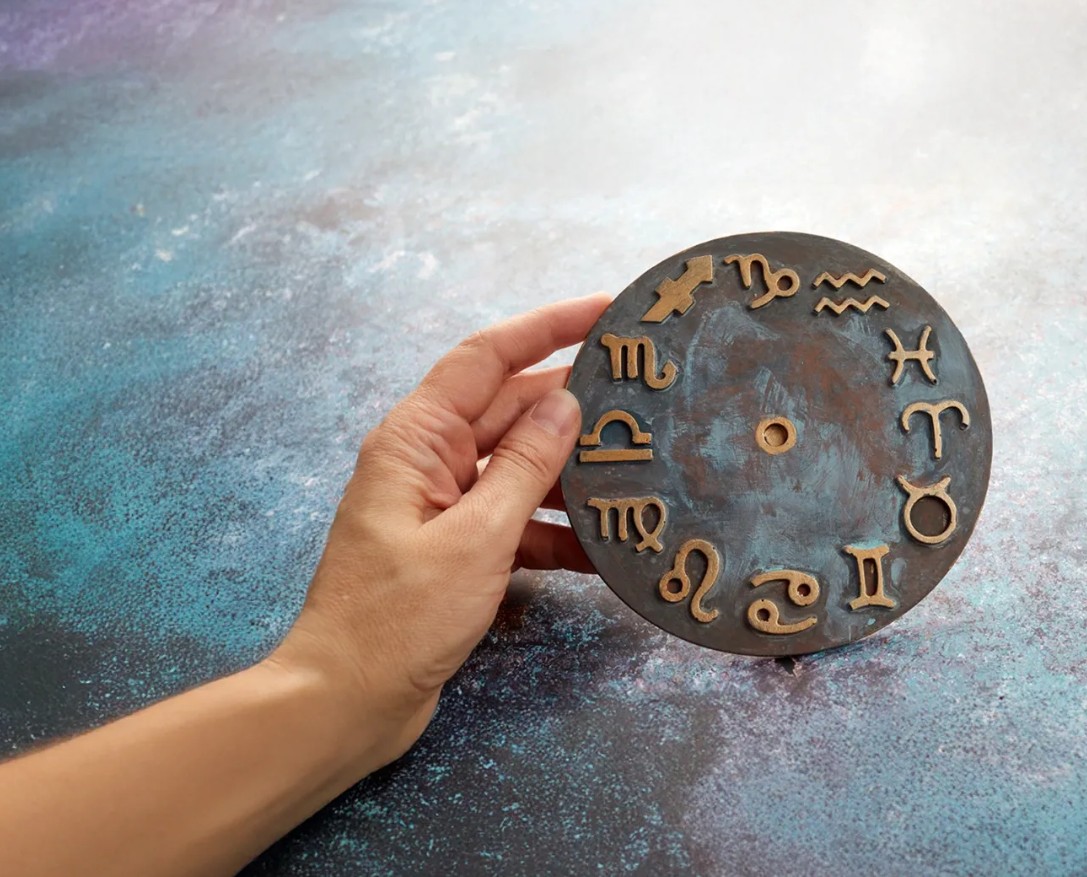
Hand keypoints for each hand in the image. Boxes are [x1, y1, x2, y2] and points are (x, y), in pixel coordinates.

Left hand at [269, 293, 609, 763]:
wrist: (348, 702)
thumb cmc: (397, 617)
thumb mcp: (476, 537)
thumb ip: (525, 467)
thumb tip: (566, 404)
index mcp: (417, 439)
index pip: (488, 357)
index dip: (548, 326)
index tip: (607, 310)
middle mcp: (428, 461)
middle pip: (511, 412)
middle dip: (574, 407)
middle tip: (645, 400)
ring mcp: (442, 507)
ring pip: (520, 470)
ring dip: (572, 476)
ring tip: (640, 476)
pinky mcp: (456, 551)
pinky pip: (516, 522)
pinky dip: (556, 533)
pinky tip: (605, 550)